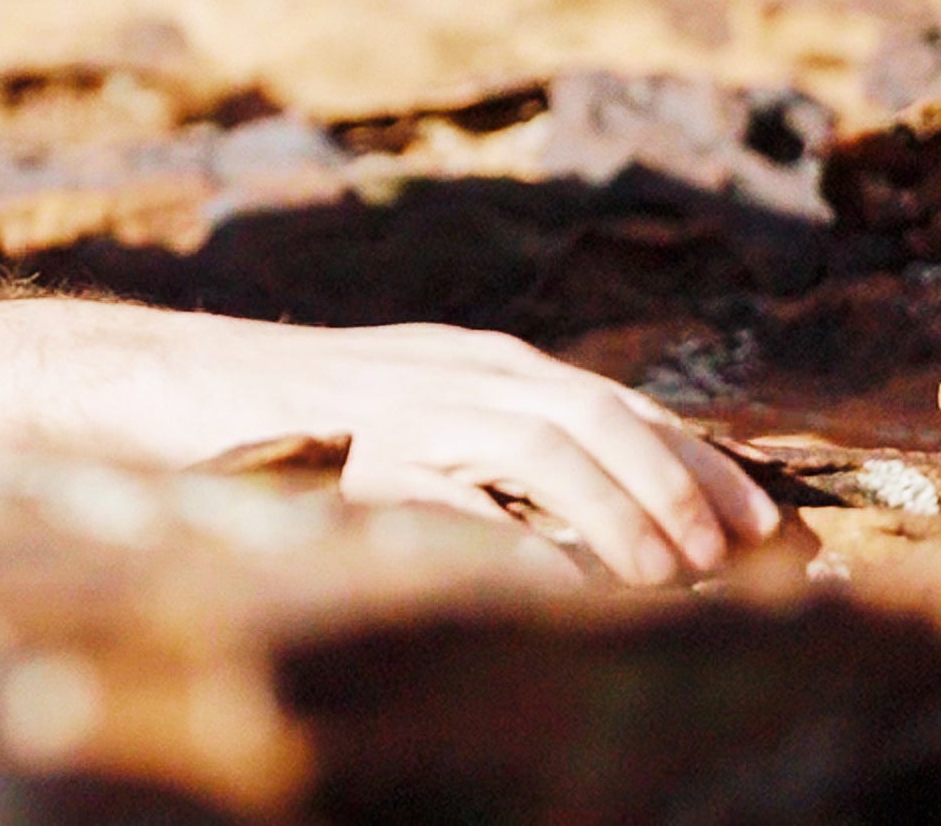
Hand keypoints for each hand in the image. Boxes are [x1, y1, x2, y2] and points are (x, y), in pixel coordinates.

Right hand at [187, 319, 781, 583]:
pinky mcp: (357, 457)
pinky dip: (519, 535)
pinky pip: (457, 494)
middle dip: (679, 484)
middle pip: (599, 413)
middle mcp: (456, 372)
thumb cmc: (301, 419)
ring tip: (668, 578)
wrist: (177, 388)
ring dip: (622, 510)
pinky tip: (564, 580)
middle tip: (729, 561)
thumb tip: (602, 500)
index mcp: (481, 361)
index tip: (762, 525)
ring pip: (545, 442)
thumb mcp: (422, 407)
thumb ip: (497, 434)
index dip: (701, 460)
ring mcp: (406, 408)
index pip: (621, 402)